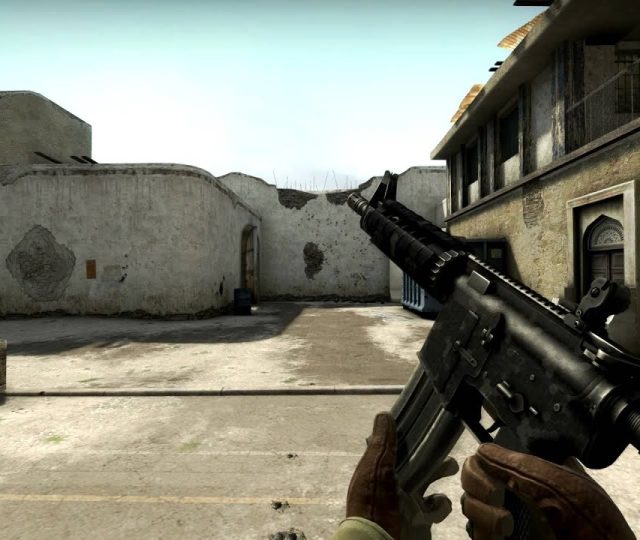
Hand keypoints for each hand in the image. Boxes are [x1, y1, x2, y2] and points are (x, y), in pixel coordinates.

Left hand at [346, 412, 457, 539]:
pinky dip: (441, 503)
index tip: (424, 424)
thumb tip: (384, 415)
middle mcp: (393, 483)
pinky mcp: (421, 518)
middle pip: (415, 461)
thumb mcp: (375, 466)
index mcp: (379, 469)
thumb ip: (382, 442)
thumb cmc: (374, 500)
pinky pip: (436, 507)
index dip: (409, 436)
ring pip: (429, 481)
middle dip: (430, 452)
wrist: (380, 539)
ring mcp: (408, 501)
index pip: (395, 447)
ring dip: (440, 472)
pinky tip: (439, 501)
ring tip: (452, 466)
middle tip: (444, 444)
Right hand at [461, 443, 635, 539]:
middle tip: (496, 496)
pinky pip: (475, 533)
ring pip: (468, 507)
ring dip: (481, 511)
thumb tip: (483, 450)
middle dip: (477, 485)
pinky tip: (500, 535)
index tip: (488, 469)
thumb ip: (520, 463)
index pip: (486, 459)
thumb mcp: (559, 481)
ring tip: (505, 523)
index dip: (481, 461)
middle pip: (470, 480)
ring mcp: (505, 521)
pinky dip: (483, 531)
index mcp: (528, 474)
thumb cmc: (589, 521)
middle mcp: (513, 495)